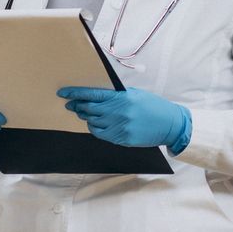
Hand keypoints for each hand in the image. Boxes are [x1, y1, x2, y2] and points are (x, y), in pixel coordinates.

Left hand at [57, 86, 191, 151]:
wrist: (169, 124)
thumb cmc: (152, 106)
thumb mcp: (134, 94)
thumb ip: (116, 95)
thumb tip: (96, 95)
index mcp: (121, 98)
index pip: (92, 94)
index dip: (75, 93)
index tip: (63, 93)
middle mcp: (118, 112)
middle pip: (88, 109)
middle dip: (77, 106)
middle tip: (70, 105)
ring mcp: (119, 127)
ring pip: (92, 122)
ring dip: (85, 117)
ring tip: (84, 113)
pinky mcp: (121, 138)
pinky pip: (100, 133)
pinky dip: (94, 128)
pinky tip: (94, 124)